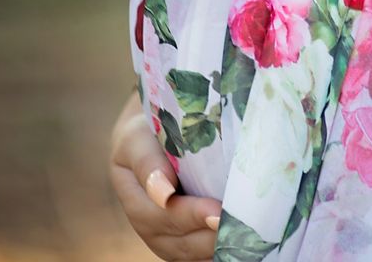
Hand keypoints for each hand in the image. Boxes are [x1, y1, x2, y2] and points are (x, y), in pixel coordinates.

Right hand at [108, 88, 221, 258]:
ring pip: (184, 251)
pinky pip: (193, 252)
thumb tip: (163, 194)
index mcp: (131, 192)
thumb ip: (147, 161)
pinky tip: (234, 246)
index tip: (215, 213)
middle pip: (172, 239)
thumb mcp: (139, 133)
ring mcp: (161, 231)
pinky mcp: (179, 235)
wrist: (157, 124)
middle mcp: (143, 220)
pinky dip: (212, 252)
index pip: (156, 214)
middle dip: (205, 237)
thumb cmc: (150, 123)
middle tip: (236, 228)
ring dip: (211, 248)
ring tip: (240, 239)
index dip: (187, 216)